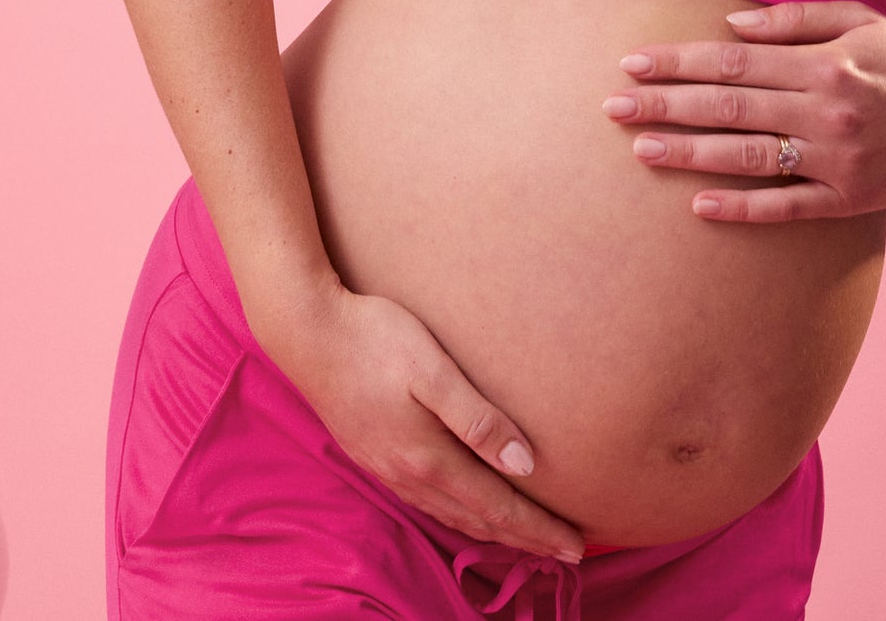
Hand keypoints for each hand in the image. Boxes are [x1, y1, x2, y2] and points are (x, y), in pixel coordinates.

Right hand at [272, 282, 584, 562]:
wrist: (308, 333)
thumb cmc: (375, 339)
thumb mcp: (432, 370)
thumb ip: (477, 418)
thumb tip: (525, 464)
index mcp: (429, 459)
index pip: (498, 507)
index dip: (539, 529)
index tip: (577, 547)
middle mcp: (409, 475)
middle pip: (479, 520)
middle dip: (525, 539)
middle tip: (567, 552)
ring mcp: (388, 468)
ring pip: (452, 516)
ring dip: (492, 531)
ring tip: (525, 538)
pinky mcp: (374, 454)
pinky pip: (429, 503)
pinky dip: (460, 516)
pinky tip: (464, 508)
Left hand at [603, 0, 885, 221]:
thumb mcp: (858, 20)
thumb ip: (795, 18)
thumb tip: (730, 26)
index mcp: (825, 63)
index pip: (734, 62)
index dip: (679, 61)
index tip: (632, 62)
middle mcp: (828, 112)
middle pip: (730, 107)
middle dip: (666, 106)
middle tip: (613, 108)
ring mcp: (838, 161)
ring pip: (749, 158)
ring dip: (689, 154)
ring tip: (641, 151)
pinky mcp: (848, 201)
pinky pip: (787, 207)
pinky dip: (742, 209)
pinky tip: (698, 206)